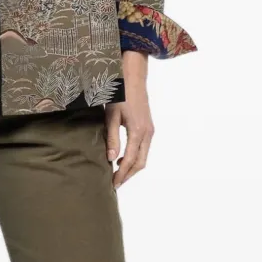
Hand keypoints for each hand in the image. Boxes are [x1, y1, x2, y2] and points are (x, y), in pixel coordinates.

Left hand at [105, 51, 153, 188]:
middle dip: (128, 175)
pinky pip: (144, 148)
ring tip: (117, 173)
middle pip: (140, 163)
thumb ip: (112, 138)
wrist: (132, 77)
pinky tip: (122, 158)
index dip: (122, 174)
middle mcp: (147, 133)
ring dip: (132, 167)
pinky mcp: (148, 127)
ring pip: (143, 156)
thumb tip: (111, 159)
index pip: (130, 160)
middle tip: (115, 183)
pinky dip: (135, 157)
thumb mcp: (111, 116)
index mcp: (138, 131)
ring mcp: (150, 130)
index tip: (113, 183)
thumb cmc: (119, 94)